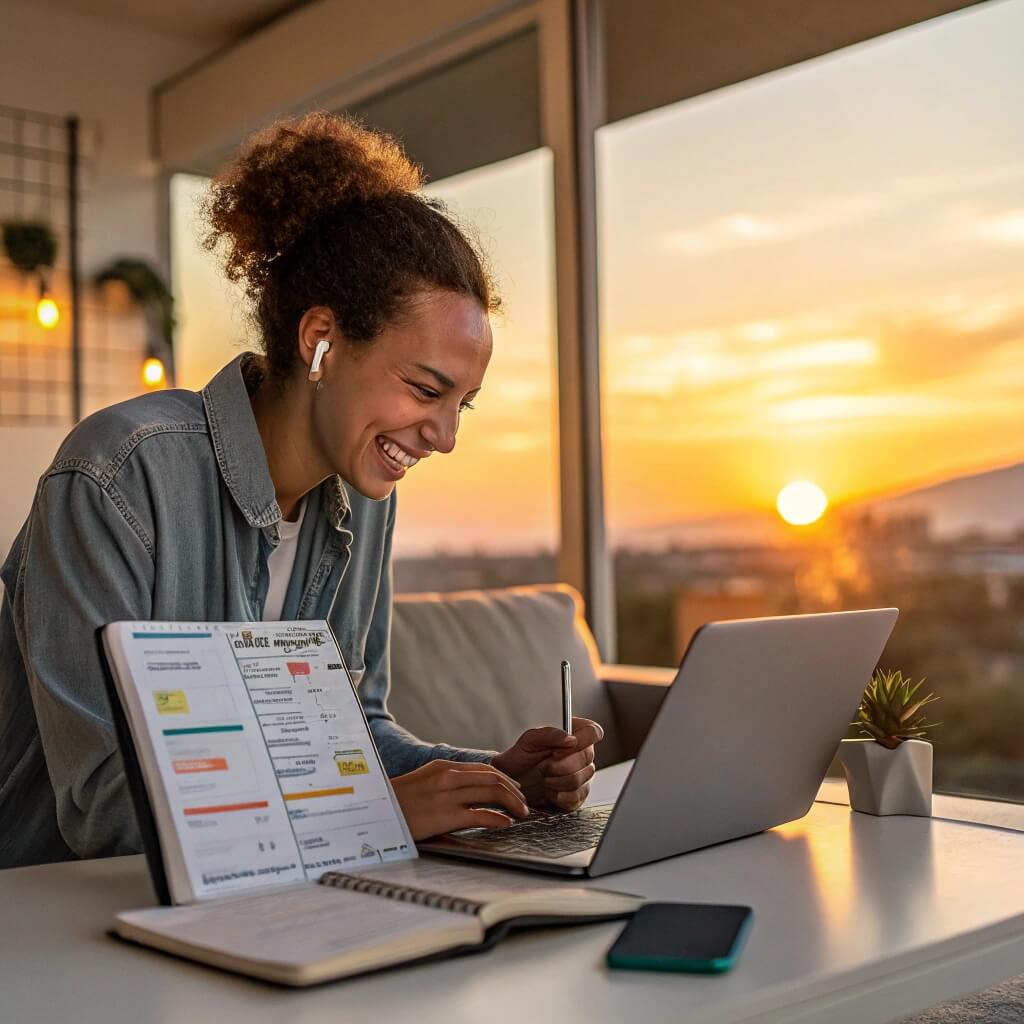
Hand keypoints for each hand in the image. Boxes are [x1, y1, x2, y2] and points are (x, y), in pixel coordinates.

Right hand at [390, 760, 528, 839]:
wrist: (375, 813)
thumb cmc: (399, 802)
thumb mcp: (424, 782)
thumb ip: (446, 782)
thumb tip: (470, 790)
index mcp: (444, 767)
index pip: (486, 769)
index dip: (506, 780)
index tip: (516, 790)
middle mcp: (449, 776)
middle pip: (495, 778)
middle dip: (515, 791)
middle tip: (524, 804)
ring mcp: (448, 796)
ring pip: (494, 792)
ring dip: (513, 804)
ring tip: (521, 814)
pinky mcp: (446, 816)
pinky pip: (482, 815)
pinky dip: (499, 819)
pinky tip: (506, 824)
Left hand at [491, 717, 604, 811]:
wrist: (513, 781)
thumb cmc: (522, 757)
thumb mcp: (529, 740)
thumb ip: (549, 734)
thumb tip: (570, 739)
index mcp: (575, 734)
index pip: (593, 732)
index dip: (581, 741)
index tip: (559, 749)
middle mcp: (583, 754)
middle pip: (587, 758)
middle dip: (560, 765)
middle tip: (544, 766)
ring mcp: (584, 776)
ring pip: (580, 779)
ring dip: (556, 780)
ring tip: (544, 778)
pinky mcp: (579, 795)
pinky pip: (576, 797)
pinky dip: (558, 795)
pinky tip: (548, 791)